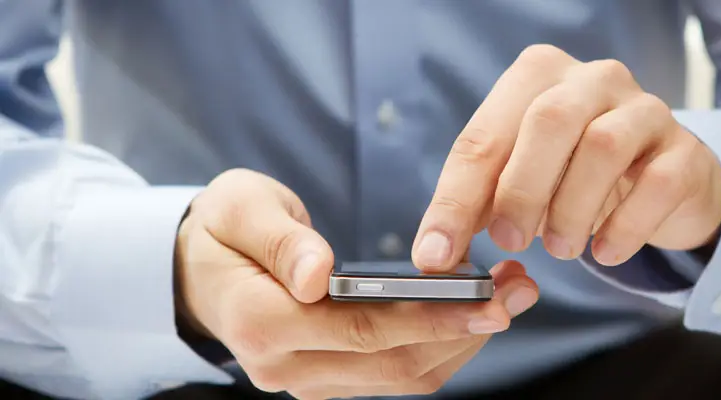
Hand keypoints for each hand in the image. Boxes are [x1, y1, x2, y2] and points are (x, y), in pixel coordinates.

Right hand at [174, 169, 538, 398]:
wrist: (199, 268)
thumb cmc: (221, 229)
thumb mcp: (239, 209)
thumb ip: (279, 240)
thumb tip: (318, 275)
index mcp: (261, 323)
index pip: (359, 331)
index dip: (428, 319)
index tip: (485, 300)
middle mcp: (284, 367)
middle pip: (392, 364)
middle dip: (463, 331)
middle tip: (519, 289)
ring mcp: (307, 379)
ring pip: (401, 377)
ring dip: (461, 342)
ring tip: (509, 295)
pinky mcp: (327, 376)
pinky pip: (392, 373)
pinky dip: (438, 345)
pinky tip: (469, 311)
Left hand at [413, 45, 720, 268]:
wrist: (656, 182)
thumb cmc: (572, 177)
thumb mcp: (516, 183)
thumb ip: (477, 209)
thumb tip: (434, 256)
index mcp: (535, 78)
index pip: (484, 136)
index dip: (456, 199)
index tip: (437, 253)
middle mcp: (590, 79)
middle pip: (548, 122)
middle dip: (520, 191)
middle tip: (509, 242)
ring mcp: (644, 108)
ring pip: (604, 145)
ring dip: (572, 208)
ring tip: (560, 249)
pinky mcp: (684, 148)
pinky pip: (657, 181)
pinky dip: (626, 225)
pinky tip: (606, 251)